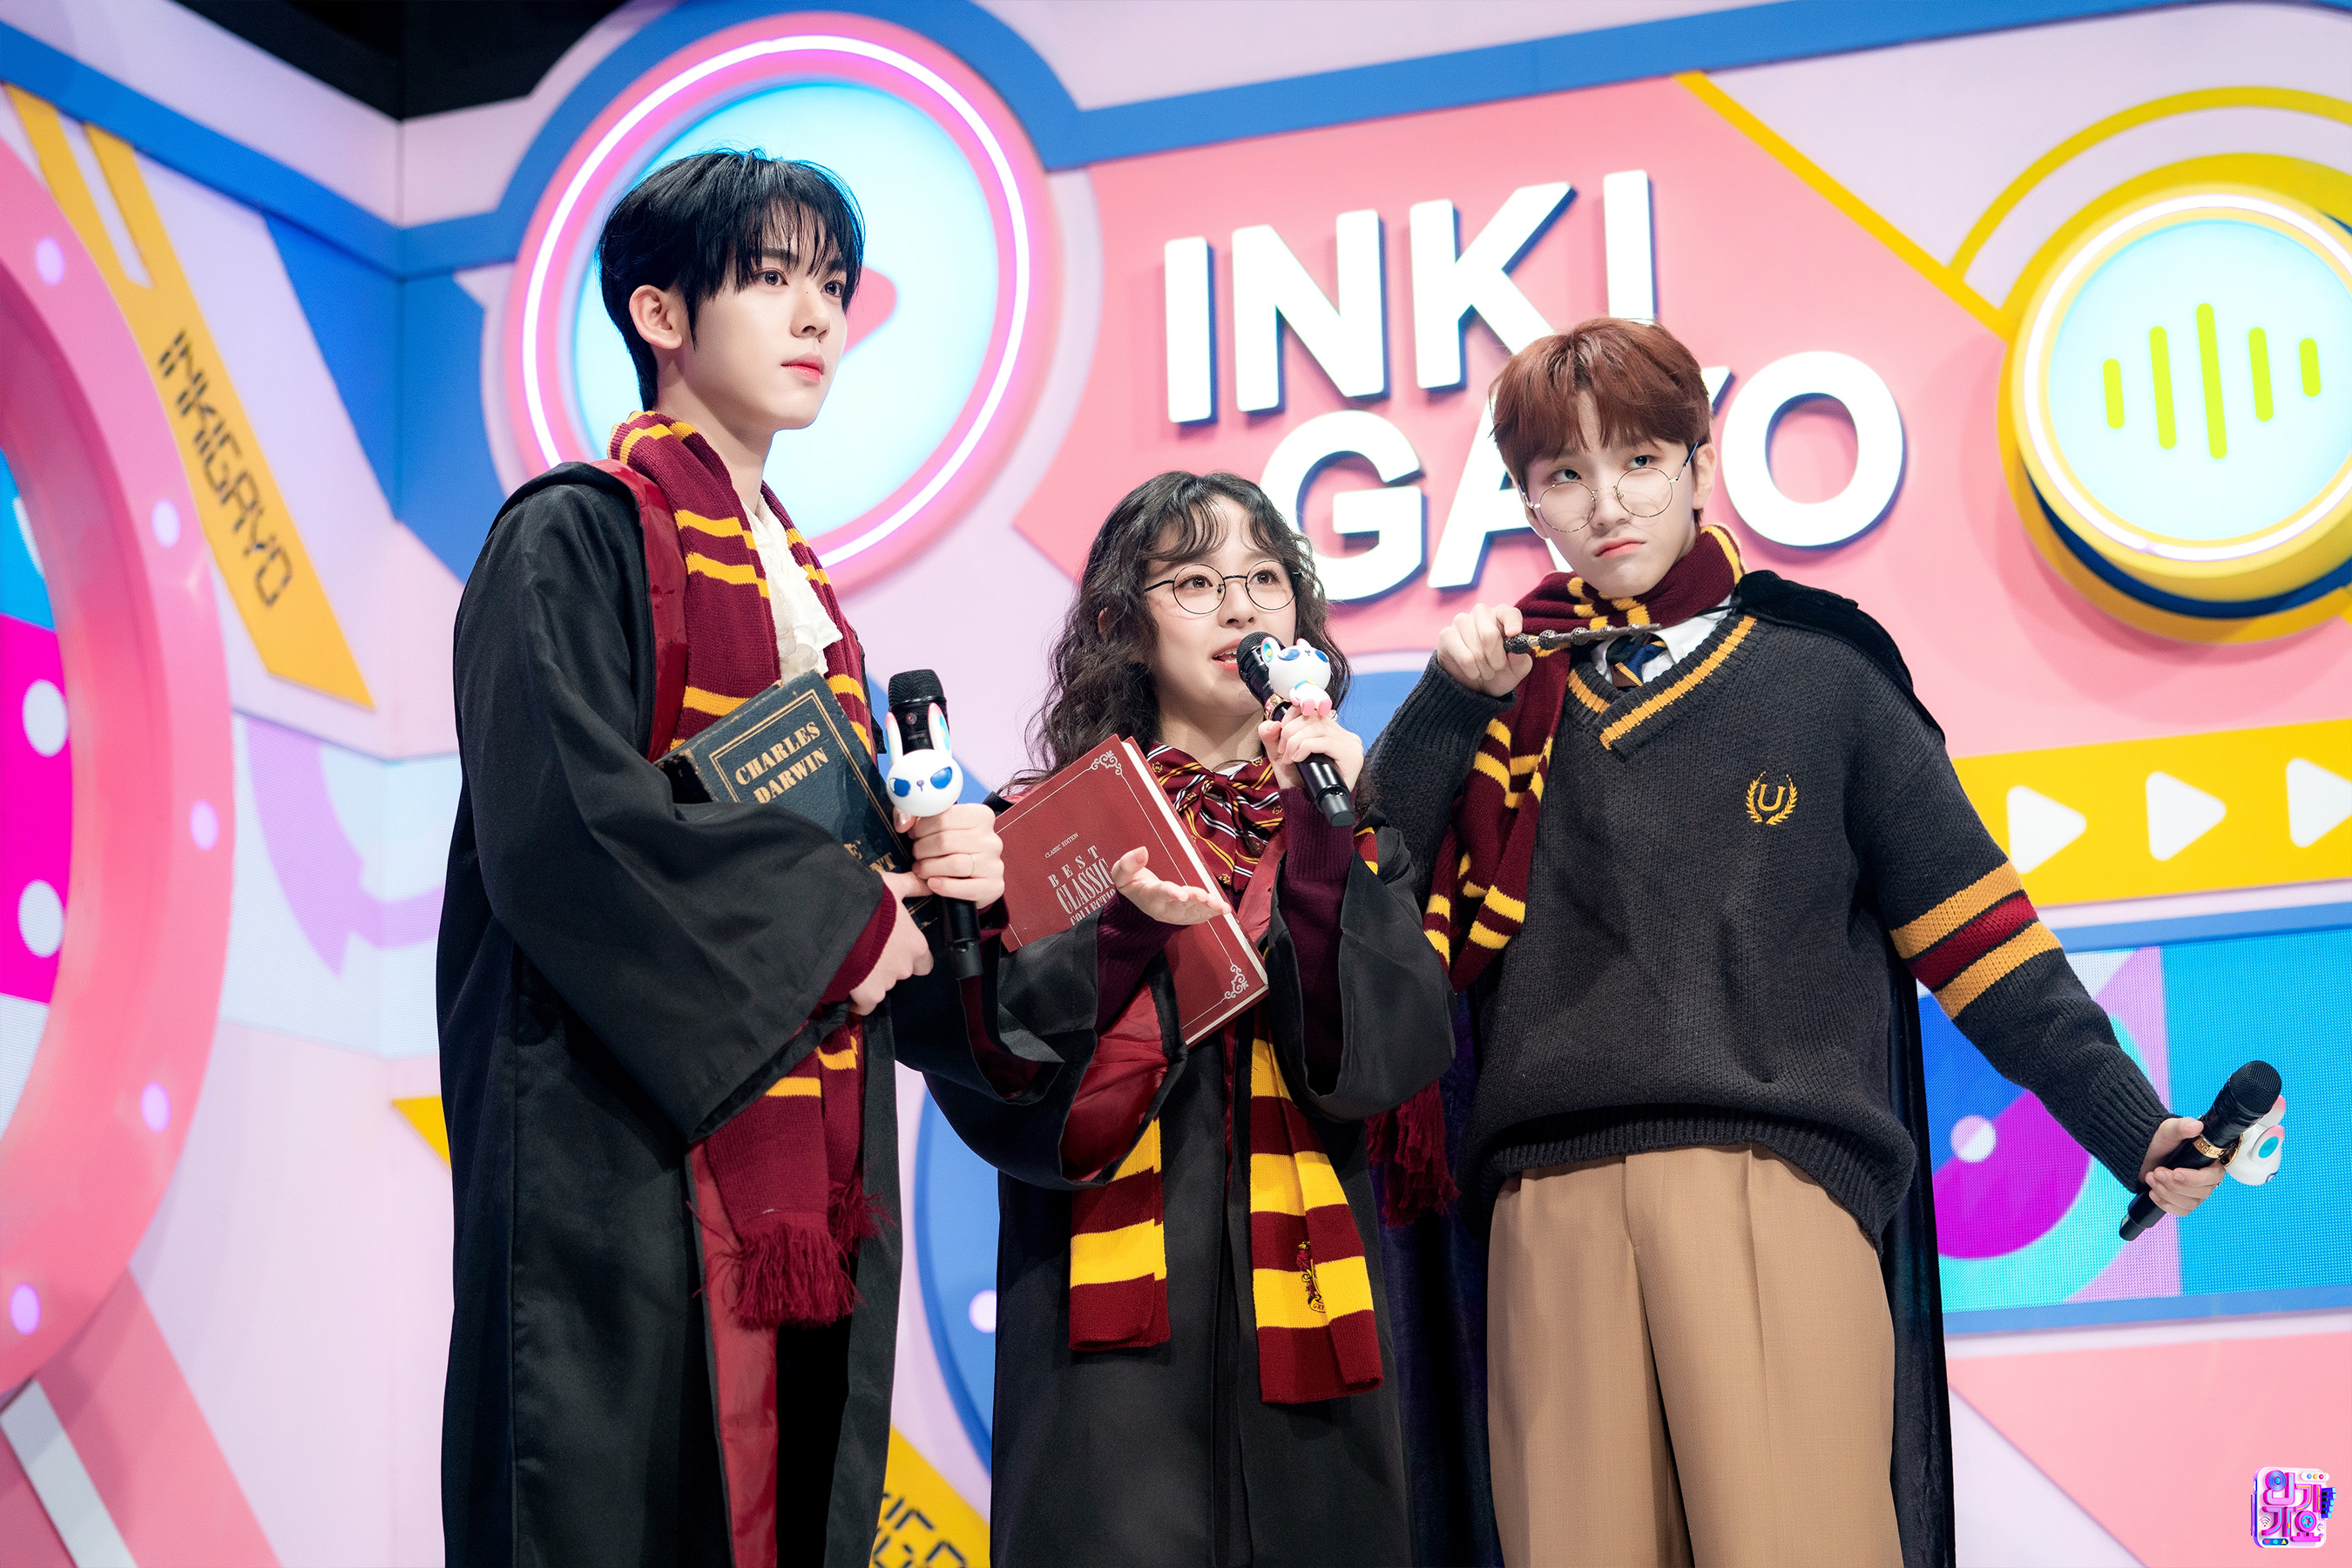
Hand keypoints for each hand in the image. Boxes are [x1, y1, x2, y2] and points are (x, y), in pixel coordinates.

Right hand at [848, 870, 934, 1015]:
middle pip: (899, 973)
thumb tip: (928, 881)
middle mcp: (905, 967)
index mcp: (916, 945)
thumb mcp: (891, 886)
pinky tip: (845, 980)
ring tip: (851, 960)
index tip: (893, 948)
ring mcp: (887, 983)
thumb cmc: (866, 902)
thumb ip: (912, 886)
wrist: (836, 923)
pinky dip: (856, 997)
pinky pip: (864, 1003)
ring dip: (869, 977)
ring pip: (881, 986)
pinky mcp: (867, 995)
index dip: (909, 956)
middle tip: (866, 950)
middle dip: (885, 965)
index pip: (923, 962)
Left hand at [903, 802, 1004, 906]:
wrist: (972, 877)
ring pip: (955, 864)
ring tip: (921, 869)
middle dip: (923, 849)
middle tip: (916, 854)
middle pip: (946, 841)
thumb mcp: (933, 824)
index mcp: (981, 816)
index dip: (922, 827)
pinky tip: (933, 883)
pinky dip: (944, 887)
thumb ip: (913, 814)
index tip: (915, 834)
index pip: (945, 817)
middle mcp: (991, 839)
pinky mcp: (993, 886)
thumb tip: (903, 824)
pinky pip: (964, 888)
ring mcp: (994, 864)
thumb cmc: (951, 848)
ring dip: (930, 868)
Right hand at [1109, 846, 1221, 926]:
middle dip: (1195, 900)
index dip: (1171, 893)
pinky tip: (1223, 909)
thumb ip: (1127, 864)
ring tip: (1220, 905)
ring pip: (1194, 912)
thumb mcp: (1121, 875)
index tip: (1181, 894)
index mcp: (1149, 896)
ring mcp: (1177, 914)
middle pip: (1181, 904)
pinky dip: (1212, 913)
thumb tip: (1142, 850)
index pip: (1160, 894)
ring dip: (1208, 908)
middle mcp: (1165, 908)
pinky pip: (1200, 916)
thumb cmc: (1132, 885)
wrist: (1138, 905)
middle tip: (1206, 897)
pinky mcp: (1187, 916)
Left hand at [1256, 670, 1362, 790]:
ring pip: (1317, 728)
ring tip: (1289, 757)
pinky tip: (1298, 758)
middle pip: (1313, 718)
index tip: (1280, 730)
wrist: (1309, 807)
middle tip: (1282, 750)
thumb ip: (1271, 737)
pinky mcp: (1351, 755)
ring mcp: (1350, 744)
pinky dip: (1306, 747)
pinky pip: (1324, 742)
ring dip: (1296, 741)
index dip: (1293, 714)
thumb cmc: (1300, 781)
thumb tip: (1271, 723)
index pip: (1313, 708)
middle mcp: (1343, 734)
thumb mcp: (1281, 755)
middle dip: (1290, 731)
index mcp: (1330, 730)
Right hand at [1436, 602, 1532, 696]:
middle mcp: (1481, 613)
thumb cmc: (1498, 671)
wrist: (1474, 684)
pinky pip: (1464, 658)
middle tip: (1497, 668)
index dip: (1512, 624)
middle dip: (1497, 660)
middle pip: (1490, 635)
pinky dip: (1472, 671)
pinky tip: (1472, 672)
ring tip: (1485, 671)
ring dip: (1484, 668)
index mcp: (1502, 615)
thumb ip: (1521, 661)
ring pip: (1477, 649)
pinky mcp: (1447, 634)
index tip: (1514, 635)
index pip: (1509, 614)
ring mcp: (1461, 621)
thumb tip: (1518, 653)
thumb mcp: (1516, 670)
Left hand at [2138, 1117, 2227, 1216]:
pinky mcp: (2182, 1200)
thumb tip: (2196, 1126)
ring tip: (2151, 1177)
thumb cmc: (2158, 1140)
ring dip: (2167, 1192)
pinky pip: (2181, 1211)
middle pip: (2201, 1193)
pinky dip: (2165, 1204)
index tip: (2176, 1172)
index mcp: (2208, 1161)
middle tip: (2157, 1172)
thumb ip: (2182, 1126)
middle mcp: (2205, 1178)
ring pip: (2190, 1203)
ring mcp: (2194, 1191)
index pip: (2213, 1177)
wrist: (2141, 1152)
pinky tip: (2153, 1193)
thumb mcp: (2168, 1130)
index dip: (2195, 1178)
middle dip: (2175, 1185)